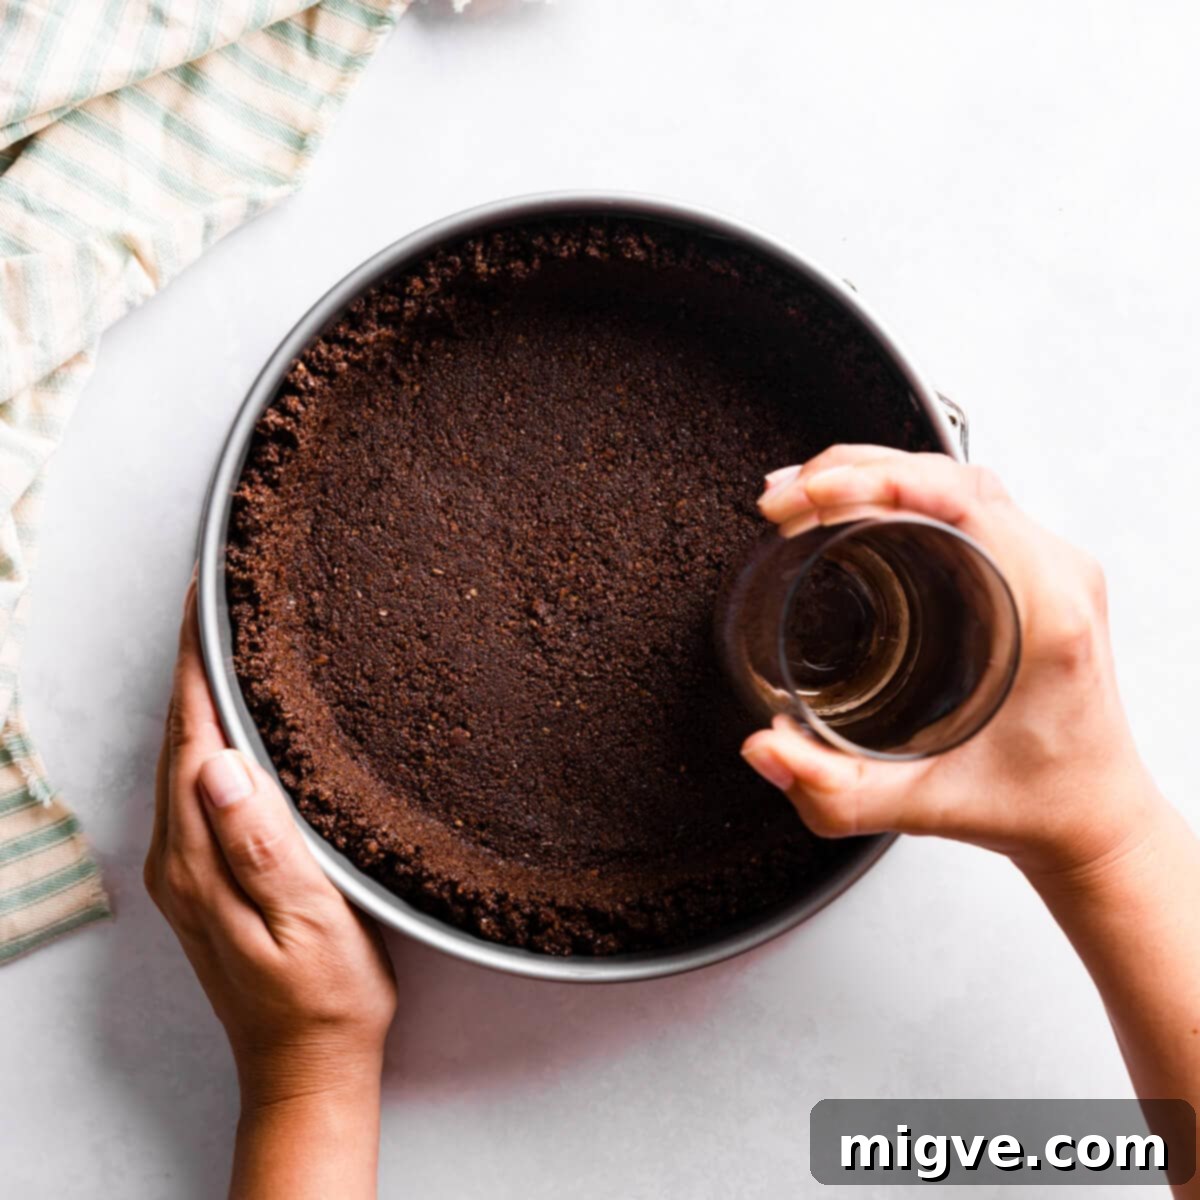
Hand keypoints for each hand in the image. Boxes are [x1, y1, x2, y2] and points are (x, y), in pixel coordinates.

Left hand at [144, 577, 396, 1109]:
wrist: (306, 1064)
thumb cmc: (322, 996)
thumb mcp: (307, 921)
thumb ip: (261, 843)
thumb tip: (221, 762)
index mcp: (198, 858)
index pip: (191, 735)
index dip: (196, 665)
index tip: (206, 602)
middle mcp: (178, 855)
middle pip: (179, 736)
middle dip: (195, 665)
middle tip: (224, 601)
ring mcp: (187, 865)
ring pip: (187, 756)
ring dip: (204, 695)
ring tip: (232, 642)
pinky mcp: (204, 873)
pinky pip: (200, 783)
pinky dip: (213, 734)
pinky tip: (240, 720)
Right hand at [741, 445, 1163, 880]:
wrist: (1090, 815)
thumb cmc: (1030, 802)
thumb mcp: (924, 806)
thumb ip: (835, 793)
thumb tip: (764, 749)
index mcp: (1044, 612)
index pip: (964, 499)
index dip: (878, 479)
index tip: (813, 495)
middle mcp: (1054, 575)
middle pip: (952, 474)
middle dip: (855, 470)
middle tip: (783, 499)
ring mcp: (1049, 565)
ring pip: (957, 477)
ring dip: (875, 472)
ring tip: (803, 492)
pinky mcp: (1034, 569)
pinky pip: (967, 500)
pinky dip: (902, 489)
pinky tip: (852, 503)